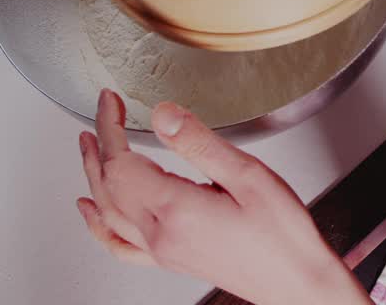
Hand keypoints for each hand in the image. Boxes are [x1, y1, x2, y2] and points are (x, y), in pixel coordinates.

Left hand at [77, 90, 370, 304]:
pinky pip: (119, 244)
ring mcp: (163, 251)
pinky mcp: (171, 259)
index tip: (110, 100)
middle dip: (99, 145)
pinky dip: (97, 225)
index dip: (110, 126)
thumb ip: (199, 142)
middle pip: (108, 186)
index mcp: (176, 209)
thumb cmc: (282, 235)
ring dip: (92, 176)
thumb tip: (163, 114)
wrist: (297, 283)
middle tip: (102, 113)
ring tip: (88, 147)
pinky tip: (90, 212)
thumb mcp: (247, 174)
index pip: (121, 162)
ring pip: (108, 212)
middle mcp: (161, 235)